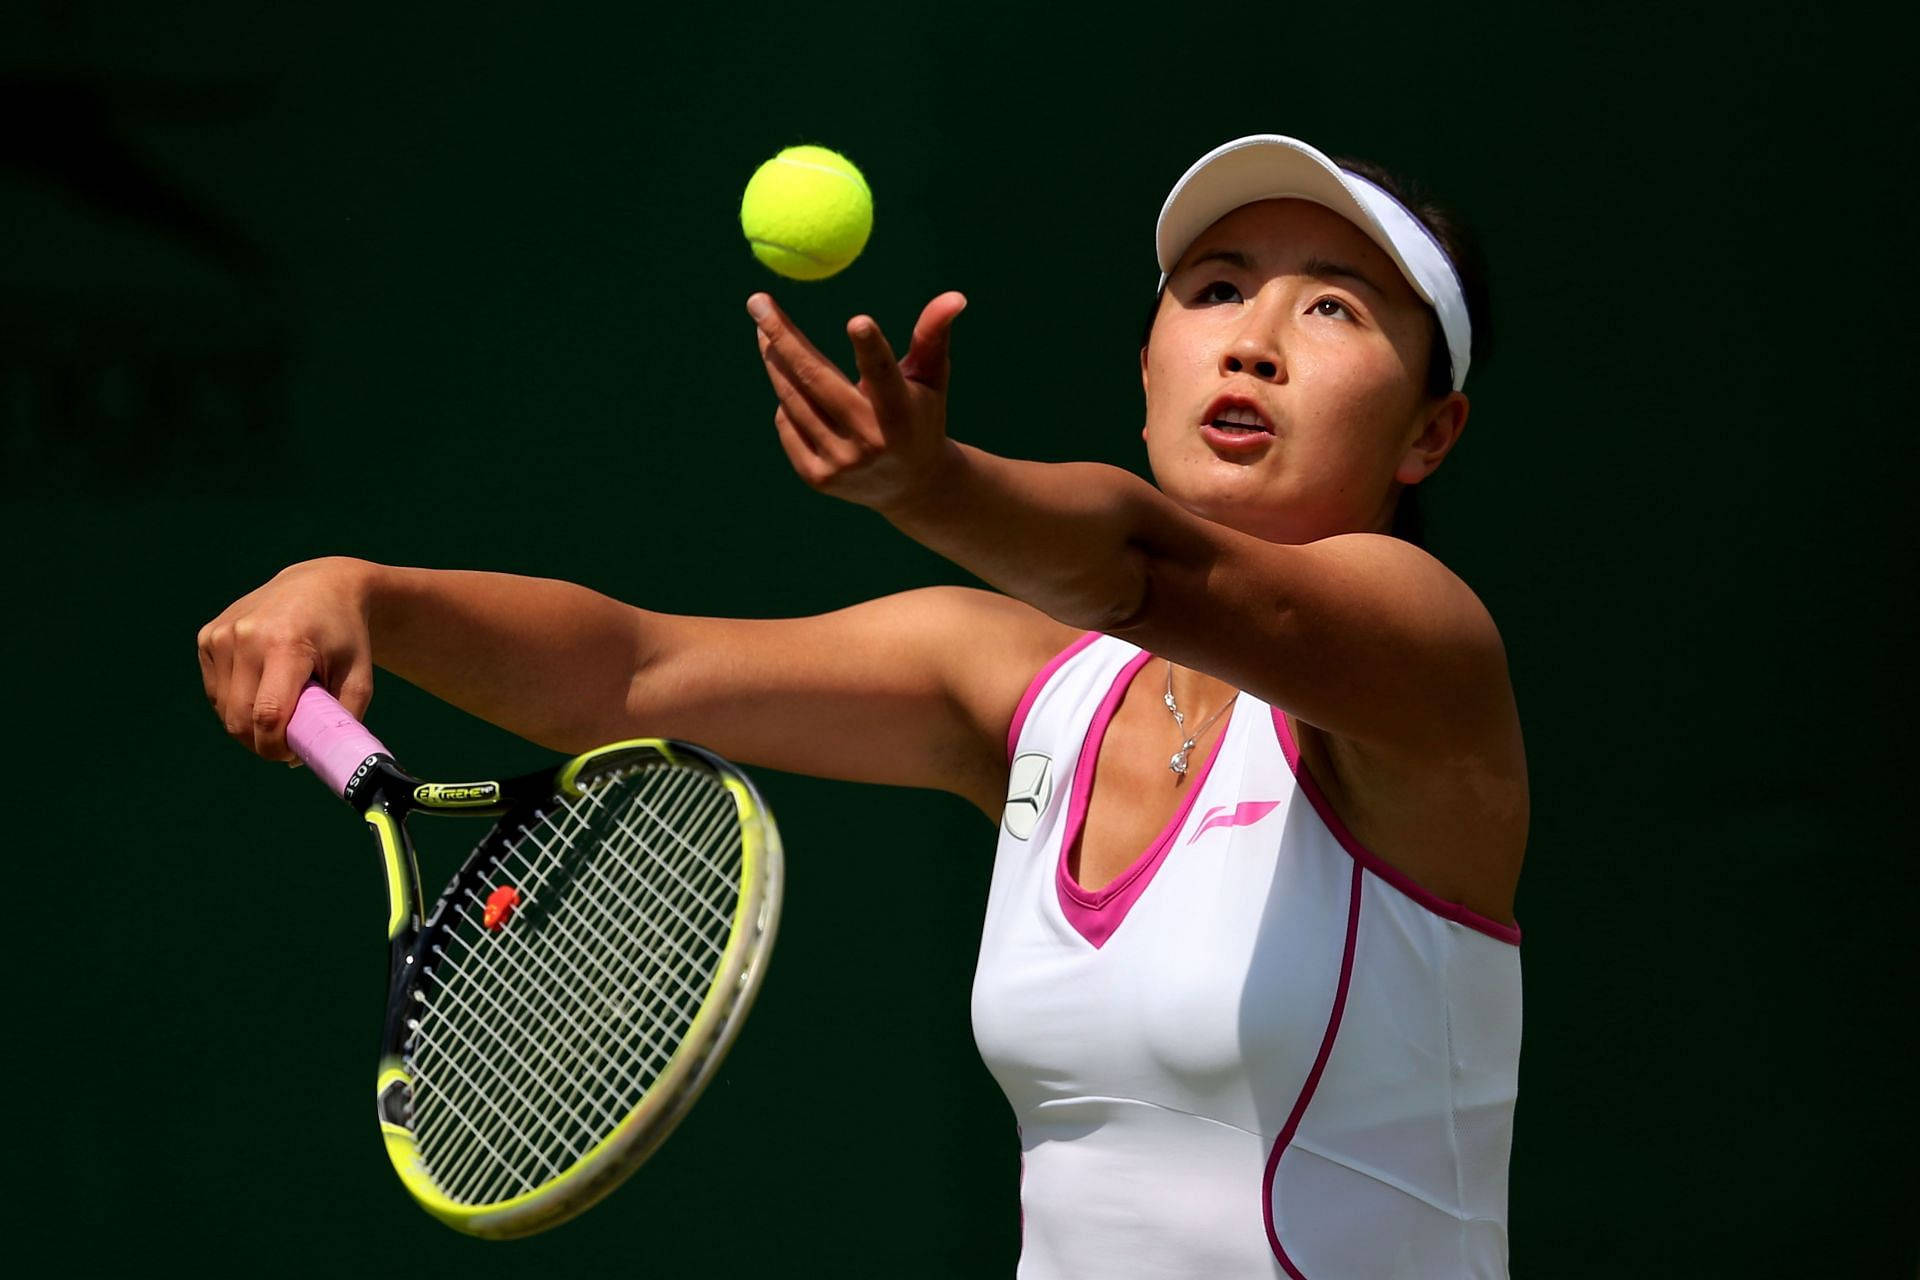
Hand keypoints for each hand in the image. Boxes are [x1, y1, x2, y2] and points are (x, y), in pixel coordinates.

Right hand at [196, 556, 376, 760]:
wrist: (321, 586)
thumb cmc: (345, 637)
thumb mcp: (359, 678)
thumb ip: (342, 721)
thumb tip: (311, 759)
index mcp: (286, 645)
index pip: (268, 715)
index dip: (275, 747)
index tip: (292, 754)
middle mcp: (246, 637)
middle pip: (239, 720)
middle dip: (261, 742)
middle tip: (287, 738)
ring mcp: (221, 635)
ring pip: (224, 710)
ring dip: (248, 722)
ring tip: (280, 703)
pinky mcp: (207, 637)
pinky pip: (216, 692)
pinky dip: (236, 701)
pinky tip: (262, 684)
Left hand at [748, 290, 966, 512]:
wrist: (911, 487)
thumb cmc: (920, 416)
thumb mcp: (931, 377)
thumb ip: (933, 335)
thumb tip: (955, 295)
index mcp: (901, 414)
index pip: (884, 375)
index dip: (872, 348)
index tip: (858, 320)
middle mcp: (869, 442)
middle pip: (816, 379)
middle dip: (782, 336)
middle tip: (758, 302)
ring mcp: (840, 463)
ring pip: (792, 398)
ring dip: (775, 361)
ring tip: (765, 334)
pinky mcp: (817, 477)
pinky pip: (786, 422)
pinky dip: (788, 401)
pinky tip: (794, 390)